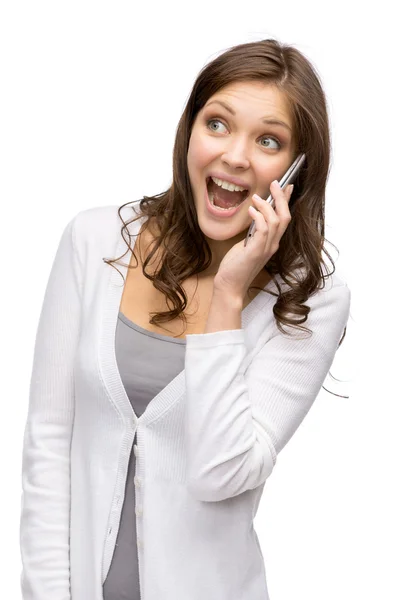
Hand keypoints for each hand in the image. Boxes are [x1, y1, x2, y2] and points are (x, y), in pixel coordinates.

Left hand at [213, 180, 293, 299]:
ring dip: (267, 206)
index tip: (287, 186)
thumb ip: (254, 232)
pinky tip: (251, 210)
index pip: (284, 219)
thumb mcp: (247, 244)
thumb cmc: (236, 266)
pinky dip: (259, 217)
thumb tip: (255, 216)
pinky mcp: (256, 252)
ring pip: (276, 221)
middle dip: (282, 198)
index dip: (287, 201)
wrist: (230, 285)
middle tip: (275, 183)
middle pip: (285, 217)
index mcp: (272, 242)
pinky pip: (263, 230)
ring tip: (256, 198)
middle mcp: (273, 245)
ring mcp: (266, 249)